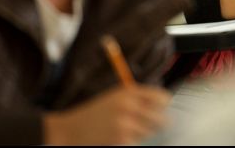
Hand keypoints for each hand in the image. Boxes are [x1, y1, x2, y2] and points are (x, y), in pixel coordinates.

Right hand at [43, 84, 171, 144]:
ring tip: (126, 130)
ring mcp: (125, 124)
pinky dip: (131, 142)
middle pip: (161, 119)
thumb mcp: (115, 97)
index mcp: (129, 92)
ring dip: (142, 134)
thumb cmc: (95, 113)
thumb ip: (138, 98)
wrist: (69, 130)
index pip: (162, 98)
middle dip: (156, 124)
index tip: (158, 111)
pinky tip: (119, 138)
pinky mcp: (121, 140)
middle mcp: (129, 106)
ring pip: (149, 133)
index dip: (163, 106)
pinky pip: (137, 143)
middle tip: (146, 125)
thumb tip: (165, 105)